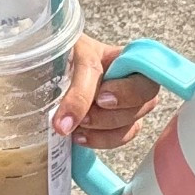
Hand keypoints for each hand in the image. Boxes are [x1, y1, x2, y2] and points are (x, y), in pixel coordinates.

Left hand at [0, 35, 158, 152]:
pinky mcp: (121, 104)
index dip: (80, 100)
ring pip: (138, 110)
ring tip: (75, 132)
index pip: (91, 69)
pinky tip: (82, 138)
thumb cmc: (17, 61)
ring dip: (108, 129)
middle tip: (79, 125)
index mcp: (77, 44)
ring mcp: (118, 83)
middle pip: (138, 85)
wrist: (39, 59)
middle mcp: (105, 61)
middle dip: (112, 111)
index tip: (60, 126)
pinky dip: (111, 138)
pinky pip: (132, 127)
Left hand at [50, 36, 158, 150]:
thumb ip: (78, 88)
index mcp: (126, 57)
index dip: (129, 90)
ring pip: (133, 124)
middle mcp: (132, 81)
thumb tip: (67, 126)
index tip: (101, 97)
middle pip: (146, 102)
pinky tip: (79, 136)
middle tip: (84, 117)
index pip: (150, 72)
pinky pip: (119, 139)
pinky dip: (99, 140)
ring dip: (103, 130)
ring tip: (77, 126)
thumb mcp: (71, 57)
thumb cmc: (62, 53)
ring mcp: (126, 104)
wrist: (45, 68)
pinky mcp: (114, 124)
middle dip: (112, 114)